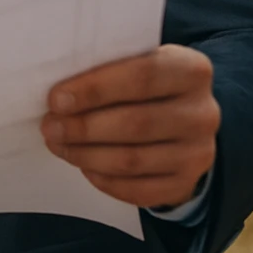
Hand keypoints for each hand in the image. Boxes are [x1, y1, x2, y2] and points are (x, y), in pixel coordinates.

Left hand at [41, 44, 218, 208]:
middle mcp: (203, 113)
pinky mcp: (185, 184)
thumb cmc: (144, 84)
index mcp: (191, 70)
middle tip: (49, 126)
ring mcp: (198, 153)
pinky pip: (138, 190)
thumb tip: (59, 93)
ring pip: (133, 160)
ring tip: (58, 144)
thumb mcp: (135, 63)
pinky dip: (105, 180)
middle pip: (136, 123)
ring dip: (87, 154)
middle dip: (84, 127)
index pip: (143, 76)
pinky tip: (84, 166)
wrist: (182, 119)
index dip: (96, 89)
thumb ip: (107, 67)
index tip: (56, 99)